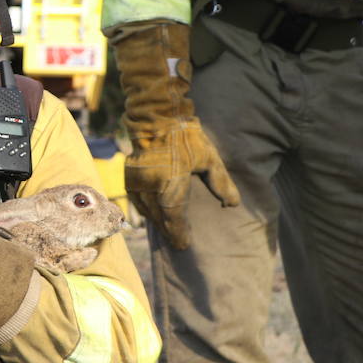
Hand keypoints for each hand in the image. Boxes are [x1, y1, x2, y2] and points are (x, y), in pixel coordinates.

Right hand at [125, 118, 239, 249]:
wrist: (155, 117)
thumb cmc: (185, 136)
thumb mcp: (209, 157)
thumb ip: (221, 182)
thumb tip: (233, 204)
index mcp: (171, 182)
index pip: (174, 216)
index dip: (178, 233)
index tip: (184, 245)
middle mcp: (151, 186)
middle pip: (159, 217)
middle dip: (168, 230)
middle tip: (178, 241)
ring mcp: (137, 181)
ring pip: (146, 210)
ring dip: (157, 222)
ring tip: (166, 230)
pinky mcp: (129, 177)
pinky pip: (137, 201)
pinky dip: (146, 210)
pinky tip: (152, 214)